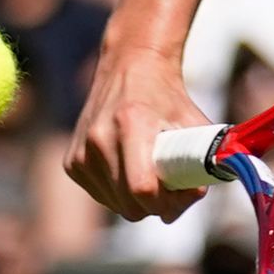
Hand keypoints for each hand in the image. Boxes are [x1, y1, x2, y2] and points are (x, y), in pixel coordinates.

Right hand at [69, 47, 213, 222]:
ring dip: (139, 202)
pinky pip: (102, 197)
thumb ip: (201, 159)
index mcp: (130, 124)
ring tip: (154, 176)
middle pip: (130, 204)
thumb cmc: (167, 97)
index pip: (143, 188)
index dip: (169, 202)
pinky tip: (131, 170)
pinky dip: (120, 194)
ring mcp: (81, 152)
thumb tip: (197, 194)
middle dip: (158, 206)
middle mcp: (99, 139)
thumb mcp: (193, 122)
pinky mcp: (71, 163)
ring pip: (116, 205)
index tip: (186, 193)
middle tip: (175, 189)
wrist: (130, 68)